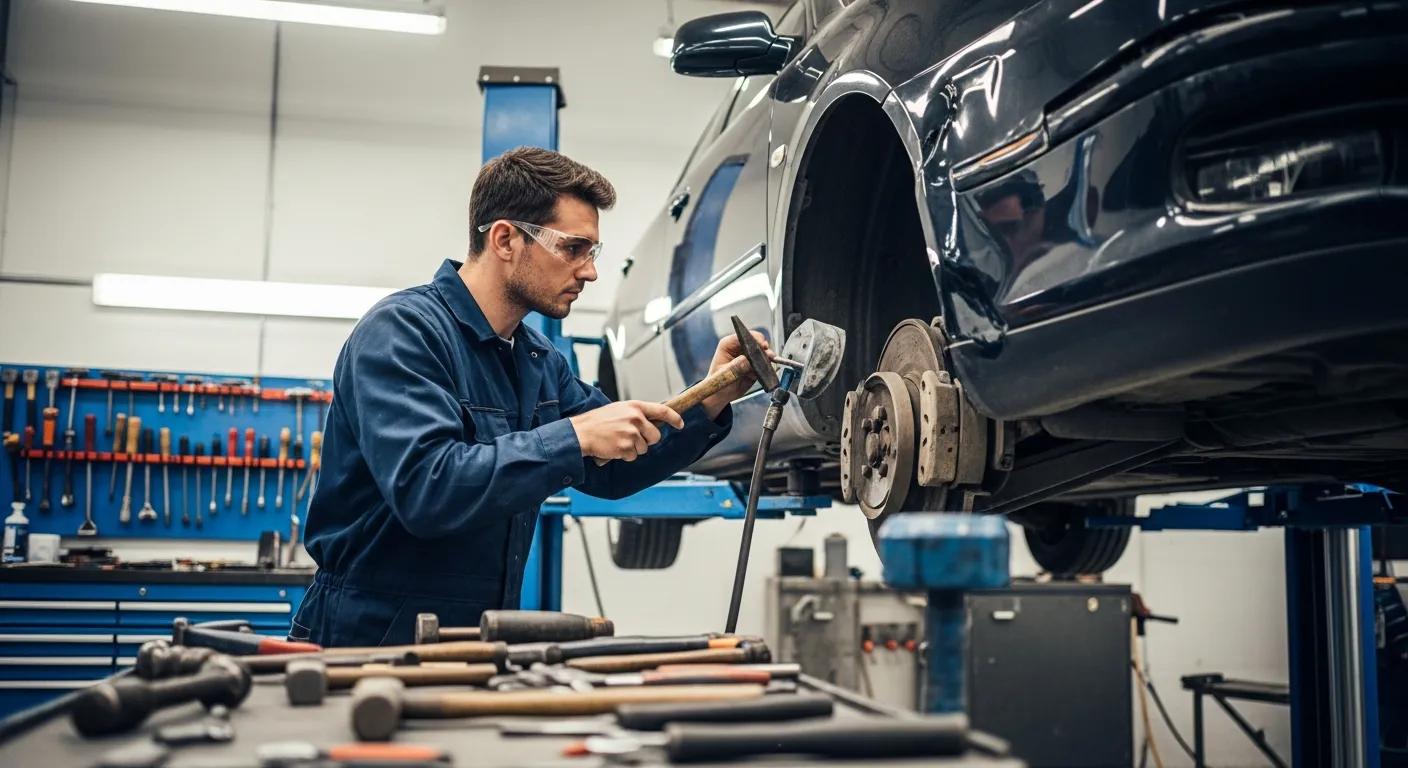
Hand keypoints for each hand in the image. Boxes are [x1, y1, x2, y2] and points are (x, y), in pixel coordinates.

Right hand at [569, 400, 685, 461]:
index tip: (680, 424)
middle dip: (647, 440)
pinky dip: (624, 455)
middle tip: (631, 438)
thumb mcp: (619, 410)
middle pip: (655, 436)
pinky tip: (614, 447)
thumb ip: (636, 414)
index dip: (674, 418)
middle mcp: (636, 418)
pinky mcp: (626, 446)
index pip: (662, 410)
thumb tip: (651, 423)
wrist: (581, 432)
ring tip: (617, 440)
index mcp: (635, 407)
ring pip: (644, 448)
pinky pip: (633, 456)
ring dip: (633, 448)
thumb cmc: (598, 421)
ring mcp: (631, 433)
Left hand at [700, 330, 770, 419]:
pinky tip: (762, 373)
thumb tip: (747, 360)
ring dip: (767, 358)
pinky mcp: (755, 364)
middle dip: (763, 348)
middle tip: (768, 355)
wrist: (721, 395)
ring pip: (762, 352)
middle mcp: (739, 348)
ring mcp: (748, 356)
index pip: (743, 335)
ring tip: (768, 363)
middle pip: (755, 341)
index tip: (762, 345)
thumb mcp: (725, 375)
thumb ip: (736, 367)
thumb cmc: (717, 383)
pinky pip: (764, 363)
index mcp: (728, 345)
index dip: (754, 338)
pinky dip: (766, 367)